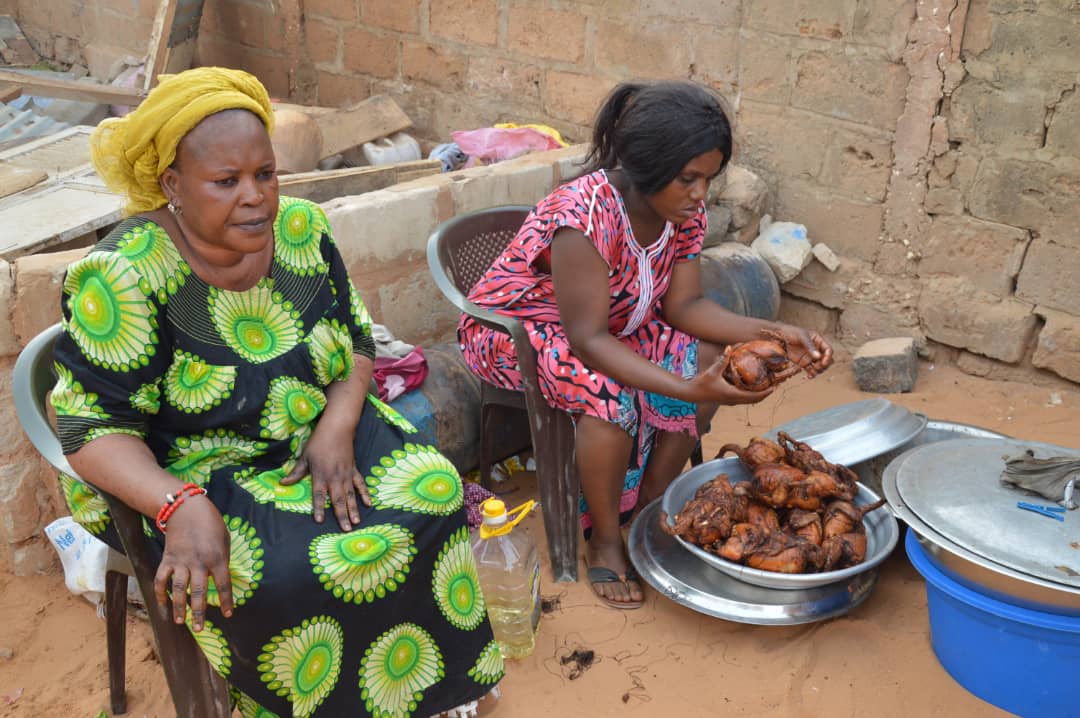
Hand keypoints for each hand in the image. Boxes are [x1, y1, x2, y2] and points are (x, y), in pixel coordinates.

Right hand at [153, 496, 231, 631]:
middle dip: (199, 612)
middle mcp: (199, 563)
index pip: (223, 584)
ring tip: (179, 622)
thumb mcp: (225, 540)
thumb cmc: (211, 524)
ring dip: (178, 607)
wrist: (186, 509)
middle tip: (199, 629)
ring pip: (179, 589)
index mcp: (217, 558)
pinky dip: (160, 593)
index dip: (226, 601)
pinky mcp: (167, 559)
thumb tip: (219, 578)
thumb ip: (222, 560)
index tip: (228, 614)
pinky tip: (162, 605)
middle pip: (199, 592)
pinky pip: (162, 579)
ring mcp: (181, 562)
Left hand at [281, 419, 370, 530]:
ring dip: (353, 509)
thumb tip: (283, 483)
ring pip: (350, 495)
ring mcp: (346, 475)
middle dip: (341, 515)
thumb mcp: (305, 457)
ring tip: (356, 522)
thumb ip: (296, 472)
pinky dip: (365, 494)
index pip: (319, 495)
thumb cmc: (318, 442)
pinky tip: (369, 504)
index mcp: (320, 475)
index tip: (320, 520)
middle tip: (345, 529)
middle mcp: (334, 477)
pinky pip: (360, 484)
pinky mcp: (354, 470)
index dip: (319, 508)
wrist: (337, 429)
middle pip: (338, 500)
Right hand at [684, 358, 774, 404]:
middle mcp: (733, 400)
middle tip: (776, 385)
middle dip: (766, 394)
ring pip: (749, 401)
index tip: (776, 387)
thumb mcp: (713, 370)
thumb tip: (731, 346)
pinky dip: (751, 395)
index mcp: (733, 394)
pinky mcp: (727, 399)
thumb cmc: (701, 383)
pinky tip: (753, 387)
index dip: (766, 392)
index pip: (754, 396)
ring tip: (767, 387)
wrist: (691, 394)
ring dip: (759, 395)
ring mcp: (730, 401)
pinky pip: (743, 399)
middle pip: (755, 400)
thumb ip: (722, 359)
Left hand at [775, 324, 832, 376]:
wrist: (780, 337)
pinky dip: (811, 374)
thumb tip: (818, 356)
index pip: (828, 350)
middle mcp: (817, 350)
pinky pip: (811, 370)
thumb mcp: (801, 336)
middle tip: (816, 367)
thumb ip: (809, 346)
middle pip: (827, 360)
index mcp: (819, 341)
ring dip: (818, 371)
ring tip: (811, 373)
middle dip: (823, 365)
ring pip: (820, 366)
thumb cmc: (791, 332)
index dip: (828, 357)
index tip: (823, 362)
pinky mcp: (804, 362)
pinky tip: (809, 376)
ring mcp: (811, 357)